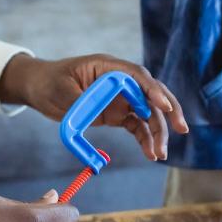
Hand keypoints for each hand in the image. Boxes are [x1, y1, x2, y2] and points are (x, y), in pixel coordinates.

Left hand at [0, 53, 188, 160]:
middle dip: (168, 111)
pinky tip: (151, 153)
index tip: (164, 106)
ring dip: (157, 133)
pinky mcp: (117, 114)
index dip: (153, 90)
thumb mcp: (61, 91)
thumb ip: (81, 102)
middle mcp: (120, 82)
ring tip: (159, 153)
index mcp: (108, 67)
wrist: (40, 88)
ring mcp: (120, 98)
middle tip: (181, 129)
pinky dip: (145, 139)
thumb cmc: (49, 82)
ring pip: (147, 114)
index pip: (137, 76)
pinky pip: (137, 126)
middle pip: (151, 94)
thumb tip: (97, 115)